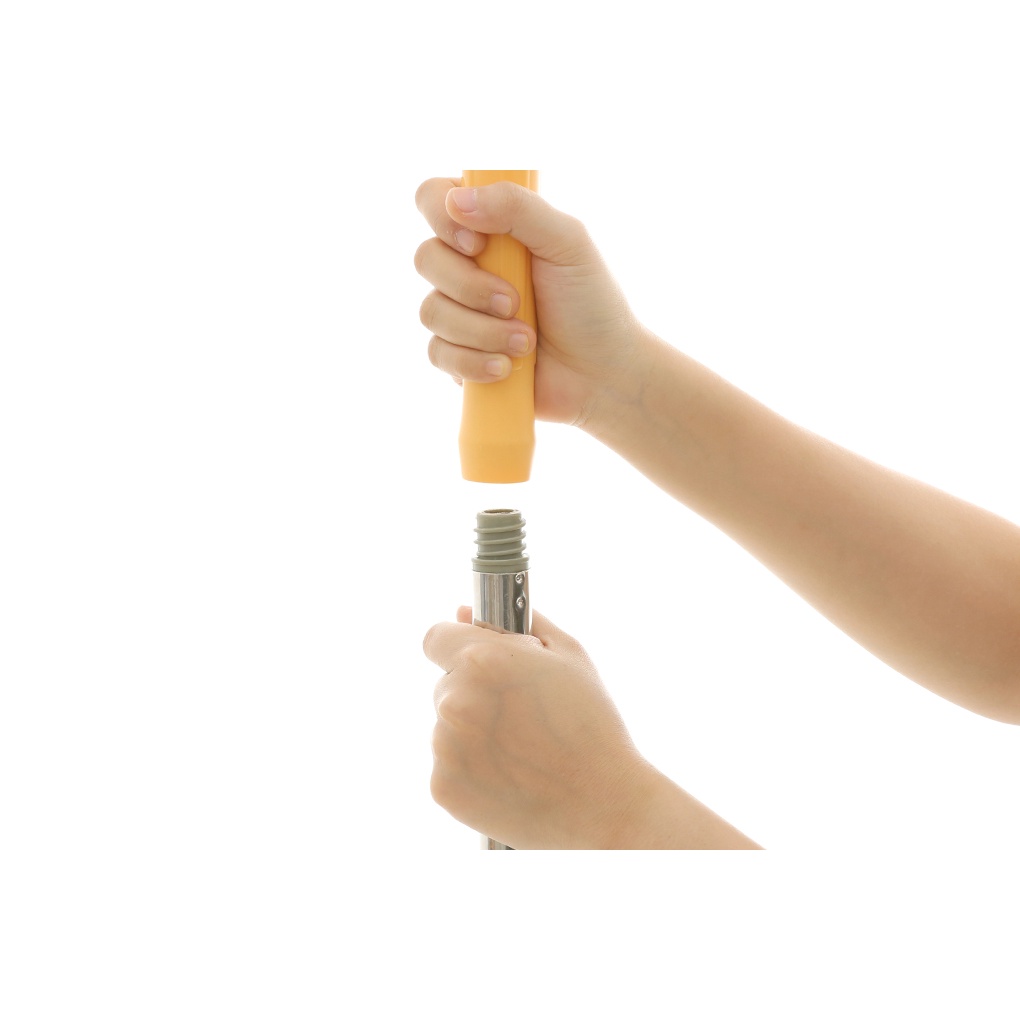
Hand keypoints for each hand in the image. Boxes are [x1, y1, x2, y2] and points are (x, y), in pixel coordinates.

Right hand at [414, 177, 647, 427]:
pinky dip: (473, 362)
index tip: (478, 245)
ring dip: (482, 331)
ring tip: (525, 342)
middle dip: (470, 287)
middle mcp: (468, 265)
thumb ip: (518, 208)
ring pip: (431, 311)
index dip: (443, 219)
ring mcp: (460, 311)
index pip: (434, 198)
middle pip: (426, 258)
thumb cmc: (590, 302)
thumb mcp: (567, 242)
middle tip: (515, 303)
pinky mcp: (457, 355)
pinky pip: (438, 353)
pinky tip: (506, 367)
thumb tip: (457, 200)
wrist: (600, 373)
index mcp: (491, 226)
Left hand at [423, 608, 650, 848]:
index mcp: (481, 660)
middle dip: (475, 693)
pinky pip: (448, 766)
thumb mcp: (569, 656)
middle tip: (521, 717)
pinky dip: (471, 770)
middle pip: (446, 685)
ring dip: (472, 733)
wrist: (604, 807)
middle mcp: (455, 700)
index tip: (474, 660)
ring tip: (521, 751)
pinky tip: (510, 777)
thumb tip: (465, 610)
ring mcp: (444, 747)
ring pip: (446, 727)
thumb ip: (518, 625)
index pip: (436, 638)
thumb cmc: (592, 726)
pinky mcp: (443, 787)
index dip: (456, 645)